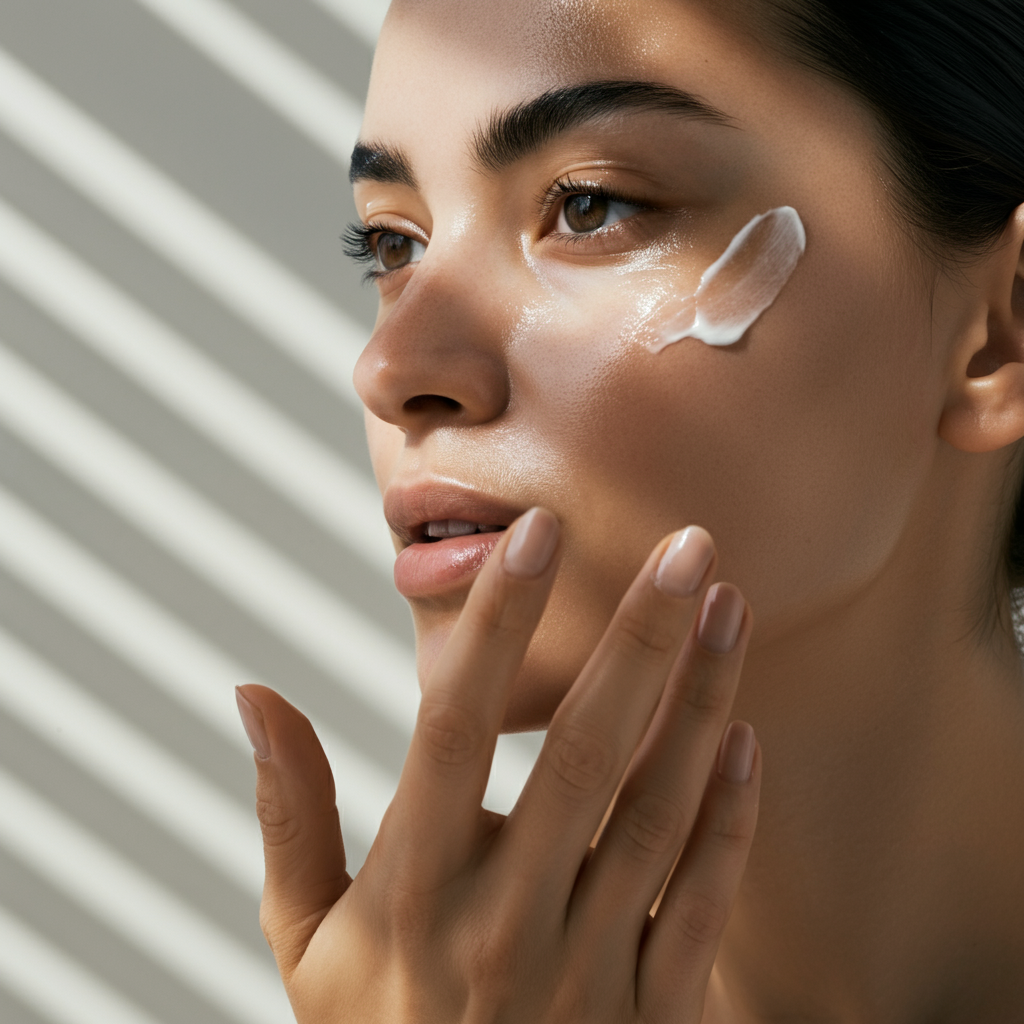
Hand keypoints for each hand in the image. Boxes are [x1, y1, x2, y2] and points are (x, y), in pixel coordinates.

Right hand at [236, 508, 759, 1022]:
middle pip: (582, 754)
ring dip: (701, 702)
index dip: (494, 626)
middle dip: (640, 639)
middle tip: (689, 544)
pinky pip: (700, 902)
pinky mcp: (650, 1018)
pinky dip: (730, 817)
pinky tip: (747, 737)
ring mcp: (584, 974)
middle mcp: (501, 922)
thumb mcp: (307, 941)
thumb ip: (288, 813)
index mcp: (411, 888)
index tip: (536, 534)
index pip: (453, 729)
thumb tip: (254, 694)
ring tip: (730, 607)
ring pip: (658, 812)